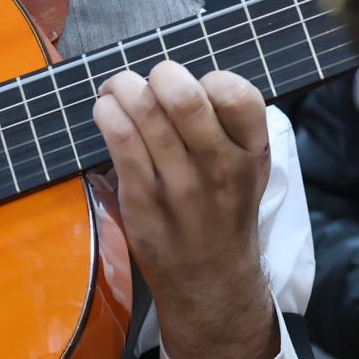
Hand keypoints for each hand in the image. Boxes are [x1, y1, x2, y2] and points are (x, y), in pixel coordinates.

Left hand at [92, 62, 277, 358]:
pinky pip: (119, 138)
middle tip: (150, 84)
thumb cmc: (225, 214)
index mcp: (251, 152)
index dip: (206, 78)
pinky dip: (107, 112)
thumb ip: (228, 126)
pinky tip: (107, 112)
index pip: (234, 92)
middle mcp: (219, 166)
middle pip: (183, 96)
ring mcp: (180, 184)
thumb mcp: (250, 170)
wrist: (211, 282)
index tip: (194, 88)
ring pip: (143, 110)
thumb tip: (176, 79)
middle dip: (158, 76)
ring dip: (122, 88)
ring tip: (118, 91)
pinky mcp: (143, 198)